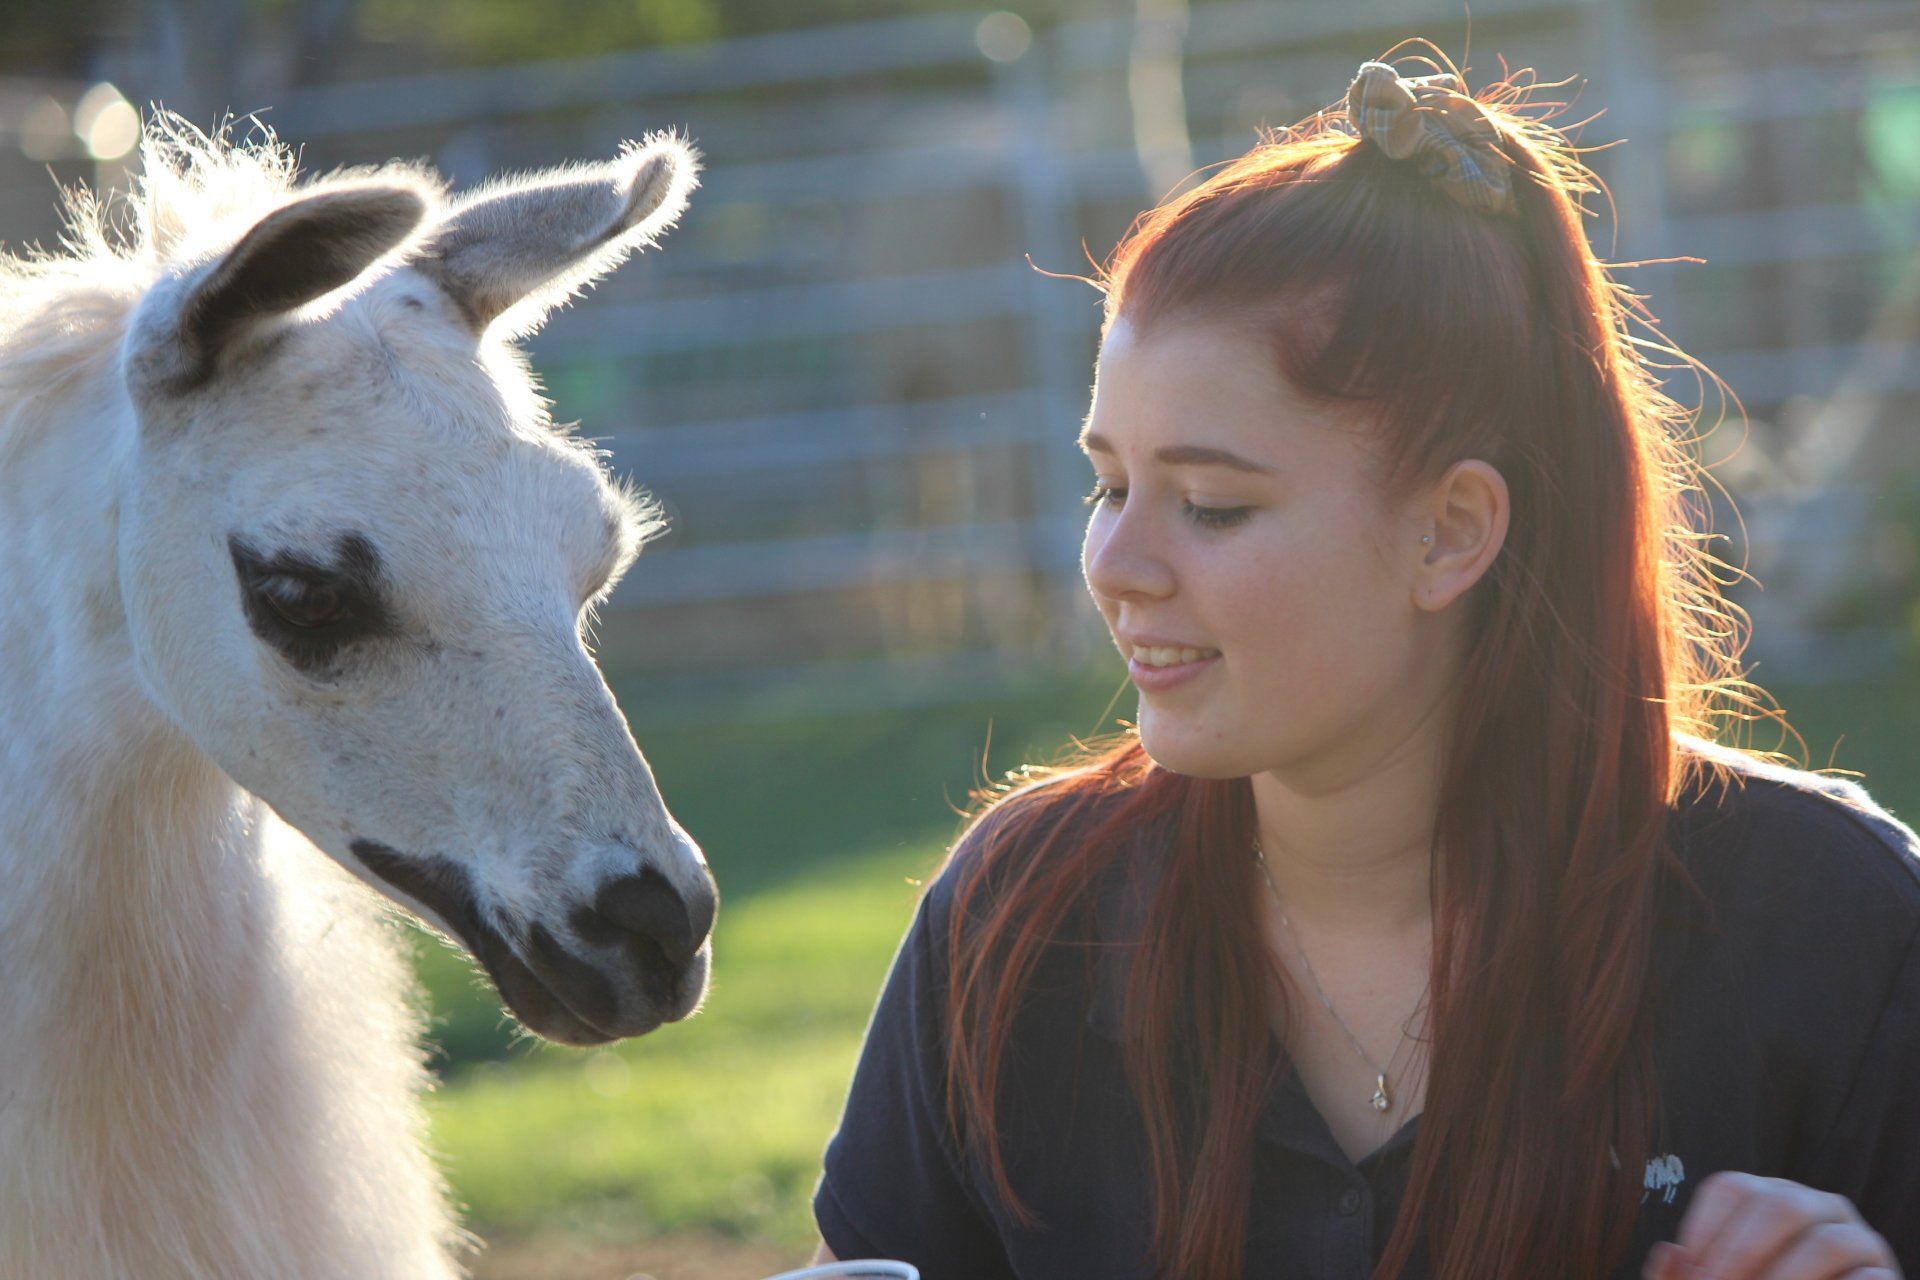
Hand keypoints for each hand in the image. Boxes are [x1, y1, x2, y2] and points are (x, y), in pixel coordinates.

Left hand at [1644, 1172, 1901, 1279]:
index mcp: (1767, 1199)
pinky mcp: (1884, 1275)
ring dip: (1784, 1279)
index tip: (1692, 1274)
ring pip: (1826, 1241)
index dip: (1704, 1231)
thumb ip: (1686, 1276)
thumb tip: (1671, 1252)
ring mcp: (1856, 1239)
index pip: (1732, 1188)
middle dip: (1741, 1254)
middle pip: (1778, 1205)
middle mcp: (1815, 1206)